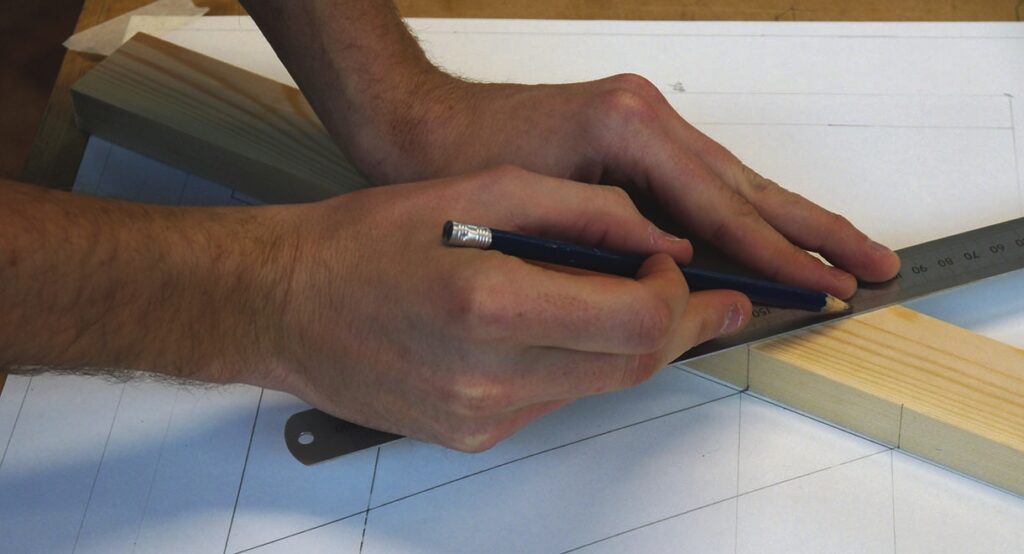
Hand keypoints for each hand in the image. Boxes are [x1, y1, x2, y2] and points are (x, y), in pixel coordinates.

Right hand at [260, 166, 750, 451]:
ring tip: (633, 301)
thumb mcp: (476, 189)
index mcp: (490, 305)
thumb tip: (656, 237)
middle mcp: (488, 377)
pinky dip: (577, 362)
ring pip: (599, 387)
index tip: (676, 266)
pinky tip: (564, 327)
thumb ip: (580, 211)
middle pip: (632, 365)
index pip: (636, 320)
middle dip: (677, 327)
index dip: (678, 295)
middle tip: (705, 300)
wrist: (285, 307)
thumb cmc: (363, 242)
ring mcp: (479, 417)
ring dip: (628, 344)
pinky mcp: (471, 436)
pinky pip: (554, 402)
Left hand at [342, 74, 900, 297]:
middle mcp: (648, 118)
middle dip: (812, 230)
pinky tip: (769, 238)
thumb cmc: (459, 162)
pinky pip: (703, 183)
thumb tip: (682, 278)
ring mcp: (645, 123)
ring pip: (732, 184)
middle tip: (871, 264)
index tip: (824, 283)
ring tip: (842, 252)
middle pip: (747, 187)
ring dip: (789, 222)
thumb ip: (615, 243)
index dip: (778, 253)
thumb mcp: (536, 211)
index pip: (722, 207)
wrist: (416, 122)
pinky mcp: (634, 137)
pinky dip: (742, 214)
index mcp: (630, 130)